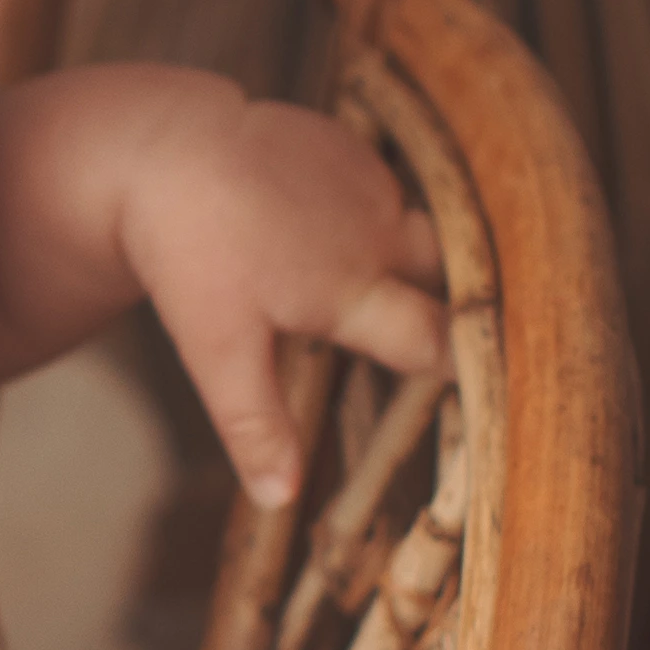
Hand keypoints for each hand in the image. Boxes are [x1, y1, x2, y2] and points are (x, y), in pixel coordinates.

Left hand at [120, 87, 446, 513]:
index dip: (468, 363)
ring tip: (398, 294)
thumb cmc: (186, 256)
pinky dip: (373, 223)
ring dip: (412, 265)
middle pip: (453, 276)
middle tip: (461, 339)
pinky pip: (383, 195)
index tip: (491, 386)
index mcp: (350, 289)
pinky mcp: (350, 149)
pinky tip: (333, 236)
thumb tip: (282, 500)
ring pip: (419, 235)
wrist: (159, 153)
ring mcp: (368, 183)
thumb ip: (255, 424)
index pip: (440, 337)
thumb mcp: (214, 352)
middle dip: (461, 305)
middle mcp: (376, 233)